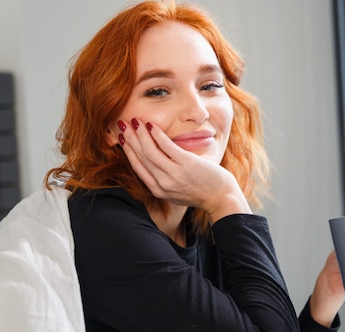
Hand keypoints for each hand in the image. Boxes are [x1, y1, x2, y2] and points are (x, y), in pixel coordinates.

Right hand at [118, 119, 250, 220]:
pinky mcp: (187, 164)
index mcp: (159, 190)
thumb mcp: (177, 191)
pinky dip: (157, 135)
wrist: (221, 197)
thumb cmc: (201, 192)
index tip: (123, 138)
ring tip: (135, 121)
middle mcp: (163, 184)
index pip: (138, 167)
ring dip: (140, 134)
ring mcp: (174, 175)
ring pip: (150, 151)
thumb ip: (164, 180)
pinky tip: (151, 126)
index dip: (128, 151)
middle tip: (123, 124)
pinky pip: (167, 147)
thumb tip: (155, 164)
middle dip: (131, 139)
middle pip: (141, 157)